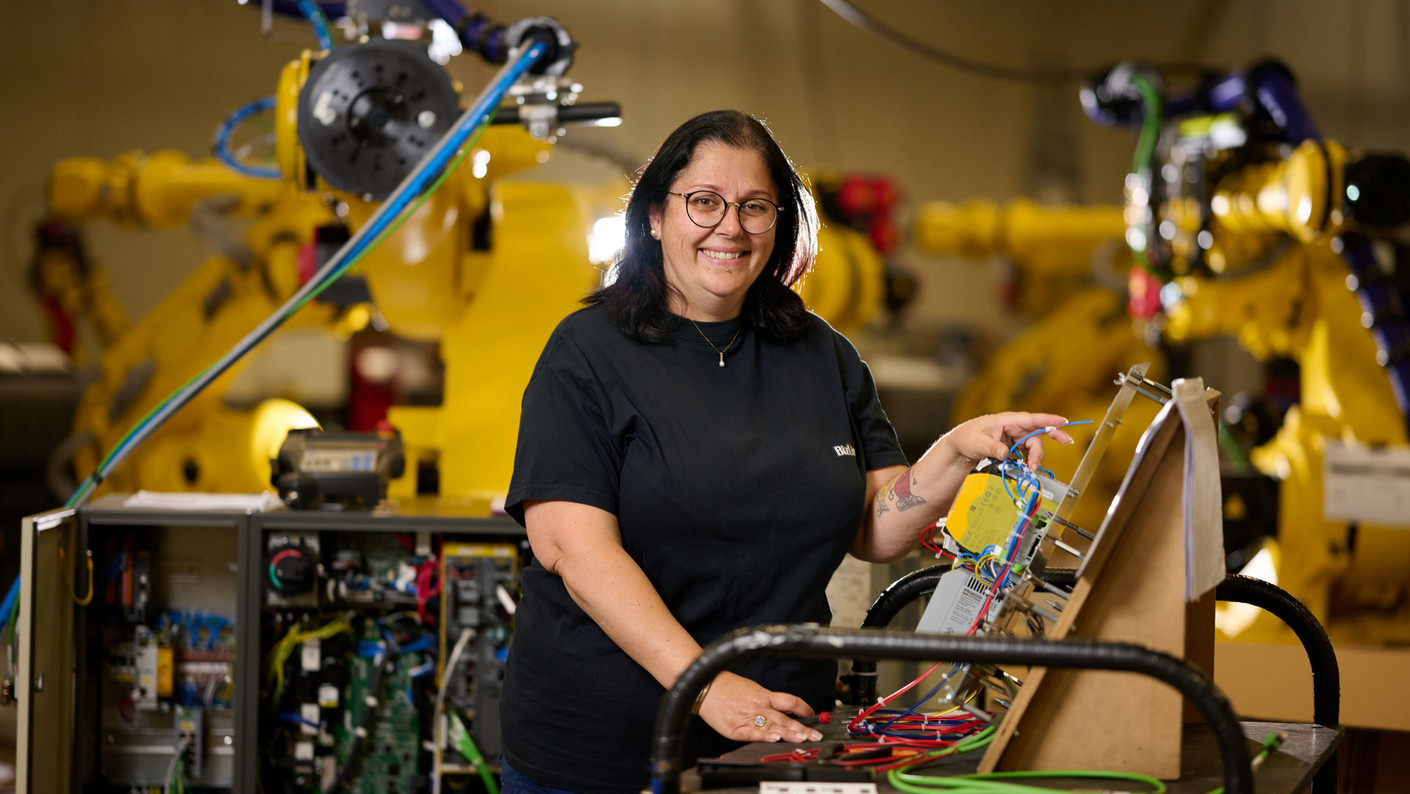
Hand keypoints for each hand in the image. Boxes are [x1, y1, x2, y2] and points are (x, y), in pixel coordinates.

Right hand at [696, 671, 823, 743]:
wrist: (705, 686)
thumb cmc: (726, 687)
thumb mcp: (751, 688)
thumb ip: (766, 699)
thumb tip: (782, 707)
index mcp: (763, 695)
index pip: (790, 701)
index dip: (804, 708)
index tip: (813, 716)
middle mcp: (758, 706)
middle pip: (785, 717)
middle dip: (802, 728)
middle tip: (815, 735)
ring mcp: (748, 718)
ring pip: (772, 726)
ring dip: (788, 734)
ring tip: (802, 739)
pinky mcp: (736, 729)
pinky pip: (753, 734)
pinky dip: (764, 737)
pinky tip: (774, 739)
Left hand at [941, 412, 1074, 470]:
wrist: (959, 447)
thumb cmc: (966, 437)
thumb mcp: (978, 442)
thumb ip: (993, 448)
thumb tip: (1006, 453)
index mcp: (1006, 420)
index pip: (1031, 418)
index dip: (1048, 420)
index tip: (1063, 421)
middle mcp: (1013, 427)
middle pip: (1037, 432)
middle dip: (1052, 437)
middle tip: (1067, 442)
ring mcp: (1013, 437)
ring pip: (1033, 445)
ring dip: (1035, 457)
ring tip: (1030, 469)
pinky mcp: (1012, 447)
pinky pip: (1026, 453)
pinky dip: (1028, 460)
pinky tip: (1026, 468)